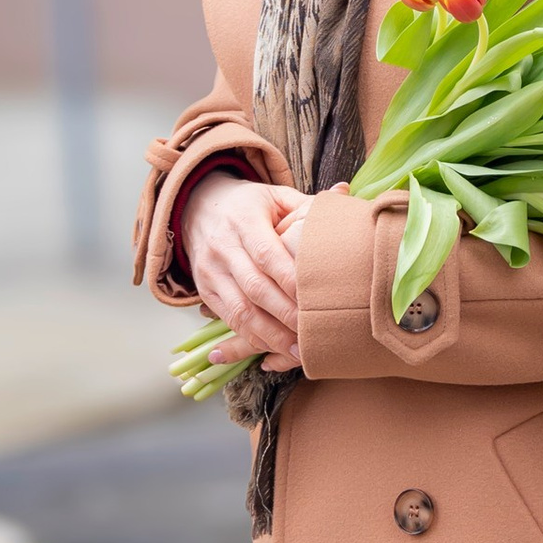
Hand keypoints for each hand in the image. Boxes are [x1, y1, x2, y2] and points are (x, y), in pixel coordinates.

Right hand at [176, 171, 312, 375]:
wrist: (197, 206)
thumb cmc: (248, 204)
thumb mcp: (273, 196)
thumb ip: (307, 203)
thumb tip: (346, 190)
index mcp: (244, 220)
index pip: (268, 255)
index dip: (291, 280)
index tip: (316, 300)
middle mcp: (223, 247)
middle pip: (255, 288)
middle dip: (285, 315)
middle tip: (312, 335)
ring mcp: (210, 271)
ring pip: (240, 310)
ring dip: (269, 335)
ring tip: (297, 352)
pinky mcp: (205, 290)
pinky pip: (229, 319)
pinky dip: (252, 337)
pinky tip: (274, 349)